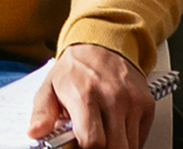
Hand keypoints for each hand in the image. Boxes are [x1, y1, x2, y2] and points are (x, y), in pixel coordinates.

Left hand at [26, 43, 150, 148]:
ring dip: (115, 146)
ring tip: (101, 136)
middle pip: (114, 147)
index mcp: (85, 95)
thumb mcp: (50, 88)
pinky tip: (114, 131)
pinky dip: (128, 141)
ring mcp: (132, 102)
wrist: (103, 43)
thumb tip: (35, 133)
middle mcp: (113, 98)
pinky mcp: (146, 104)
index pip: (93, 141)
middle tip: (90, 143)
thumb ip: (42, 114)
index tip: (78, 146)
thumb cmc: (76, 68)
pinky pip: (140, 137)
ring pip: (129, 145)